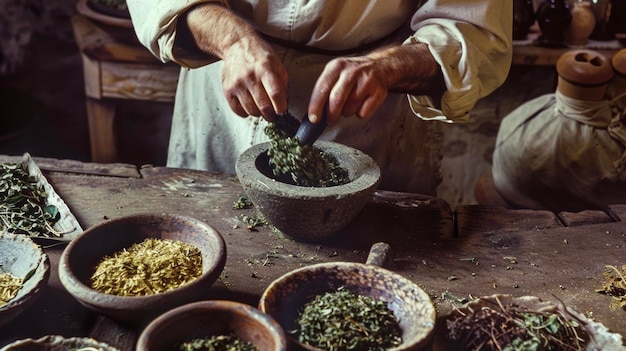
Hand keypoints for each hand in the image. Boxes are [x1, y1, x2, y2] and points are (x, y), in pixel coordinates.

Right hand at [184, 4, 287, 119]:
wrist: (236, 45)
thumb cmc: (258, 55)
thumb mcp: (277, 64)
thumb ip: (283, 83)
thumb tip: (283, 103)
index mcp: (265, 68)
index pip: (275, 93)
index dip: (281, 107)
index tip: (282, 110)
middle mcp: (250, 76)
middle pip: (264, 106)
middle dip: (271, 115)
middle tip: (273, 114)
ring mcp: (237, 84)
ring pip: (252, 111)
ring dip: (259, 113)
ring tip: (261, 107)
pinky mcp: (227, 90)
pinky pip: (238, 111)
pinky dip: (246, 113)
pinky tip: (249, 105)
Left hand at [308, 56, 388, 124]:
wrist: (380, 66)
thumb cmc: (353, 74)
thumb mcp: (336, 73)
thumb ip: (325, 89)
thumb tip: (315, 113)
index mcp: (337, 66)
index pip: (322, 88)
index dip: (316, 105)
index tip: (313, 119)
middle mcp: (352, 71)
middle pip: (336, 99)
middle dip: (331, 114)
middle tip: (330, 120)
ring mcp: (367, 81)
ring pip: (350, 108)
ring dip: (346, 112)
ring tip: (349, 105)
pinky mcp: (378, 91)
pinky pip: (363, 112)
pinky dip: (360, 113)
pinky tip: (361, 104)